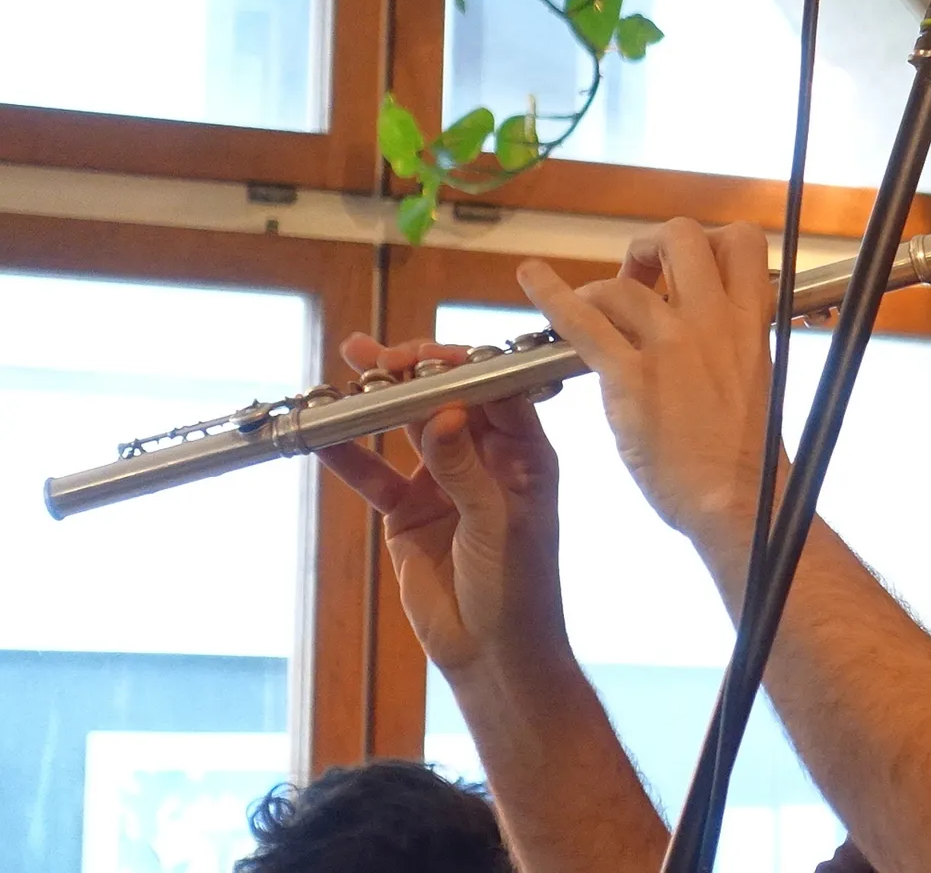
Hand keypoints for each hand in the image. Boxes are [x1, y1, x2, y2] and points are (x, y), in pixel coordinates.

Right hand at [316, 335, 568, 681]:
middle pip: (447, 400)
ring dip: (379, 403)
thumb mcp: (497, 524)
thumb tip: (443, 412)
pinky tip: (324, 434)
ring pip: (408, 428)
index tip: (424, 356)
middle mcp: (487, 457)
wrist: (494, 653)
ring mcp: (445, 481)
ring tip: (349, 373)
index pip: (495, 392)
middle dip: (413, 374)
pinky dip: (351, 454)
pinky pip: (376, 474)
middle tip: (376, 357)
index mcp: (526, 452)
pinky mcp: (409, 510)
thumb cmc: (519, 587)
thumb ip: (464, 469)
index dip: (460, 367)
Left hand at [517, 218, 774, 543]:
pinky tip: (532, 279)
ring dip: (602, 290)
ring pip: (624, 282)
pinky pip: (582, 320)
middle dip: (654, 246)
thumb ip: (734, 343)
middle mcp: (714, 321)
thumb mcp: (758, 379)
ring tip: (592, 311)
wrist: (739, 500)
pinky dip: (550, 294)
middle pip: (681, 236)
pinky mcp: (630, 376)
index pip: (744, 242)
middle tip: (642, 274)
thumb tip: (709, 327)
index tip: (689, 268)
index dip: (712, 241)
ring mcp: (671, 344)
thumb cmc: (749, 455)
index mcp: (752, 323)